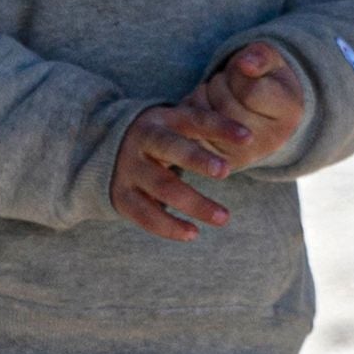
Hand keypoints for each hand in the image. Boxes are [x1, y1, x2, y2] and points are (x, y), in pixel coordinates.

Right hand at [112, 40, 313, 240]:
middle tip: (227, 170)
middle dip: (199, 159)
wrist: (102, 149)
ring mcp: (130, 169)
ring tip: (224, 217)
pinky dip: (169, 226)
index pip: (194, 120)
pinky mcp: (121, 196)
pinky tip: (193, 233)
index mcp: (163, 119)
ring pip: (163, 187)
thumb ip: (203, 127)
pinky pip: (145, 214)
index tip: (248, 137)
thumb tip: (251, 136)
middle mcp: (144, 141)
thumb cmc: (160, 138)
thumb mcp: (176, 125)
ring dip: (194, 203)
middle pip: (173, 150)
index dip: (220, 127)